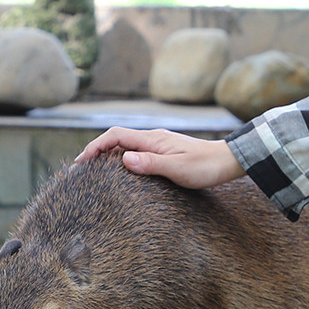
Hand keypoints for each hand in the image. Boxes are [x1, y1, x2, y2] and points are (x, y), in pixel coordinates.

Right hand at [76, 126, 245, 189]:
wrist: (228, 161)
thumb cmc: (205, 167)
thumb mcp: (178, 168)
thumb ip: (151, 163)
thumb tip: (123, 159)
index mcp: (153, 139)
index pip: (115, 136)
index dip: (95, 146)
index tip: (81, 162)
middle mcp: (153, 138)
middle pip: (117, 138)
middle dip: (97, 150)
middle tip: (82, 169)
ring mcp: (159, 144)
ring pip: (126, 145)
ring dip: (109, 155)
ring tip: (96, 172)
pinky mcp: (164, 151)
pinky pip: (137, 151)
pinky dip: (123, 159)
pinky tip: (122, 172)